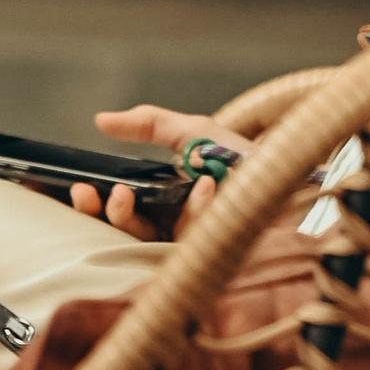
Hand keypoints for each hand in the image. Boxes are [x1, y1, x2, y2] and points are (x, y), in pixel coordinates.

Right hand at [63, 101, 229, 239]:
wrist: (289, 168)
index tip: (80, 188)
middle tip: (103, 195)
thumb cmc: (239, 154)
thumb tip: (100, 120)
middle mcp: (173, 227)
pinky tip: (203, 186)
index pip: (119, 211)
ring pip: (150, 244)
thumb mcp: (190, 130)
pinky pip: (195, 240)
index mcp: (162, 203)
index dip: (95, 205)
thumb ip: (147, 125)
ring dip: (134, 220)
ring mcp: (194, 242)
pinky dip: (196, 212)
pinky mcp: (216, 250)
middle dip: (107, 216)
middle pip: (127, 233)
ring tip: (128, 191)